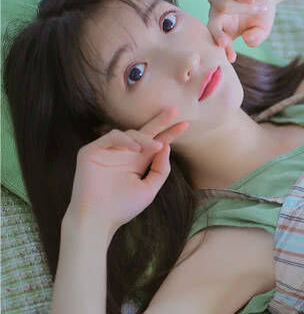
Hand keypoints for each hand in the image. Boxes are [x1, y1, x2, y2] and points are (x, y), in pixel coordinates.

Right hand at [67, 106, 188, 233]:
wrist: (99, 219)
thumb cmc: (123, 207)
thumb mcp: (150, 188)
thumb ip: (160, 168)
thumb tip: (166, 145)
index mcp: (137, 162)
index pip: (155, 143)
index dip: (170, 134)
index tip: (186, 125)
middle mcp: (124, 154)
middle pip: (144, 132)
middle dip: (160, 121)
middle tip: (174, 110)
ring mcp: (108, 151)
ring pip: (130, 133)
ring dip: (145, 138)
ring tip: (156, 146)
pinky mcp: (92, 151)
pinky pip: (112, 137)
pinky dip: (125, 140)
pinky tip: (135, 149)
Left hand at [207, 0, 277, 62]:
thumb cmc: (264, 10)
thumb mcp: (263, 28)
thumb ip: (257, 37)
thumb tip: (246, 39)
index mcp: (225, 29)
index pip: (220, 41)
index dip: (225, 50)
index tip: (232, 58)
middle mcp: (217, 14)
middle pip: (212, 26)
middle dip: (218, 35)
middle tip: (224, 43)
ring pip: (223, 7)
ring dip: (243, 9)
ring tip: (261, 7)